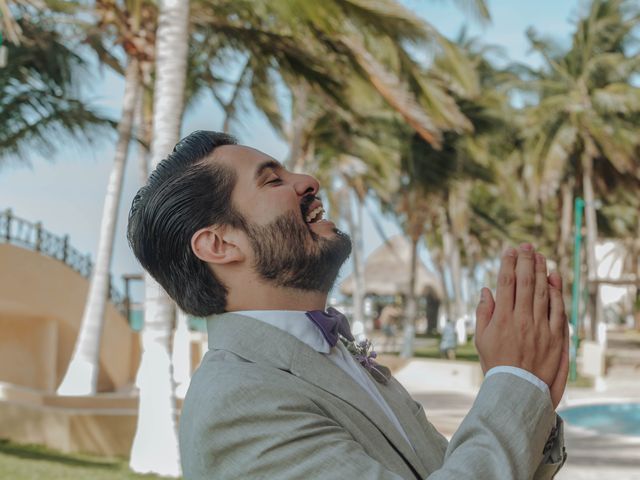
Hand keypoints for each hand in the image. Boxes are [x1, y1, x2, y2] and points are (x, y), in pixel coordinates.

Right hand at [474, 244, 567, 407]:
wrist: (518, 389)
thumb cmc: (496, 364)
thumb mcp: (480, 339)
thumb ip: (483, 313)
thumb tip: (486, 290)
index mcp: (502, 318)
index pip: (506, 284)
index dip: (507, 264)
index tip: (508, 251)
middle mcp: (521, 319)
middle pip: (525, 282)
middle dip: (525, 260)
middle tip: (526, 246)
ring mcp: (540, 327)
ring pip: (543, 291)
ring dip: (541, 270)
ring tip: (539, 255)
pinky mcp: (555, 336)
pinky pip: (558, 309)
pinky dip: (557, 291)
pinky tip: (554, 278)